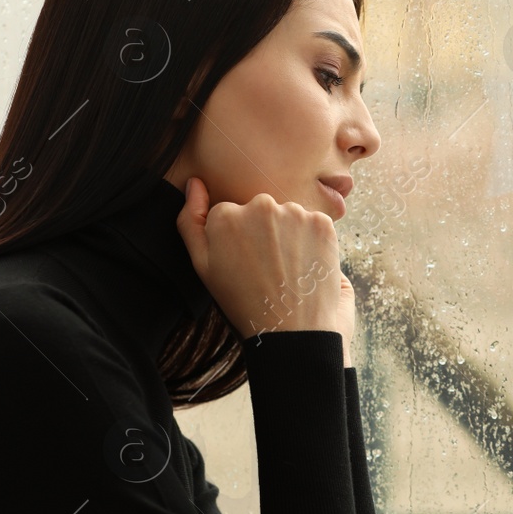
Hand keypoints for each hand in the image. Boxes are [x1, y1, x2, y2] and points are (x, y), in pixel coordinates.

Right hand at [176, 176, 353, 365]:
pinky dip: (311, 240)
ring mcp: (293, 212)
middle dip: (263, 233)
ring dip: (288, 235)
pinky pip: (312, 223)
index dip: (238, 241)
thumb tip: (194, 183)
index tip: (244, 263)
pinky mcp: (321, 222)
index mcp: (225, 215)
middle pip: (260, 211)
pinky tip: (304, 266)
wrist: (292, 330)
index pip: (231, 214)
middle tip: (267, 269)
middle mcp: (259, 205)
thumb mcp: (203, 266)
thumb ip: (191, 221)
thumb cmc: (243, 301)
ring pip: (288, 216)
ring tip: (287, 271)